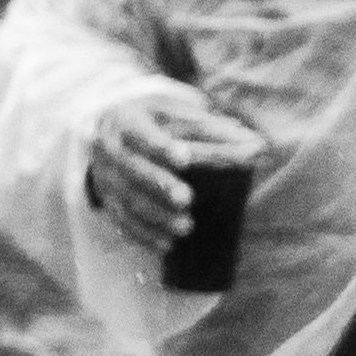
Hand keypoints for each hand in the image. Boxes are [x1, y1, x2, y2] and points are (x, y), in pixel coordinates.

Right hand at [82, 88, 253, 244]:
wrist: (106, 130)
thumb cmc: (152, 121)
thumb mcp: (173, 111)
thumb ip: (206, 125)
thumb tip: (250, 140)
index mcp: (126, 120)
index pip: (141, 133)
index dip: (160, 146)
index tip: (185, 159)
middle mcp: (109, 149)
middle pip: (131, 168)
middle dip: (158, 184)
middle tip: (187, 199)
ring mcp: (105, 177)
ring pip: (127, 199)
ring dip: (155, 215)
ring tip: (186, 227)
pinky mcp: (107, 200)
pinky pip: (123, 221)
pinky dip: (145, 234)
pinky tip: (167, 244)